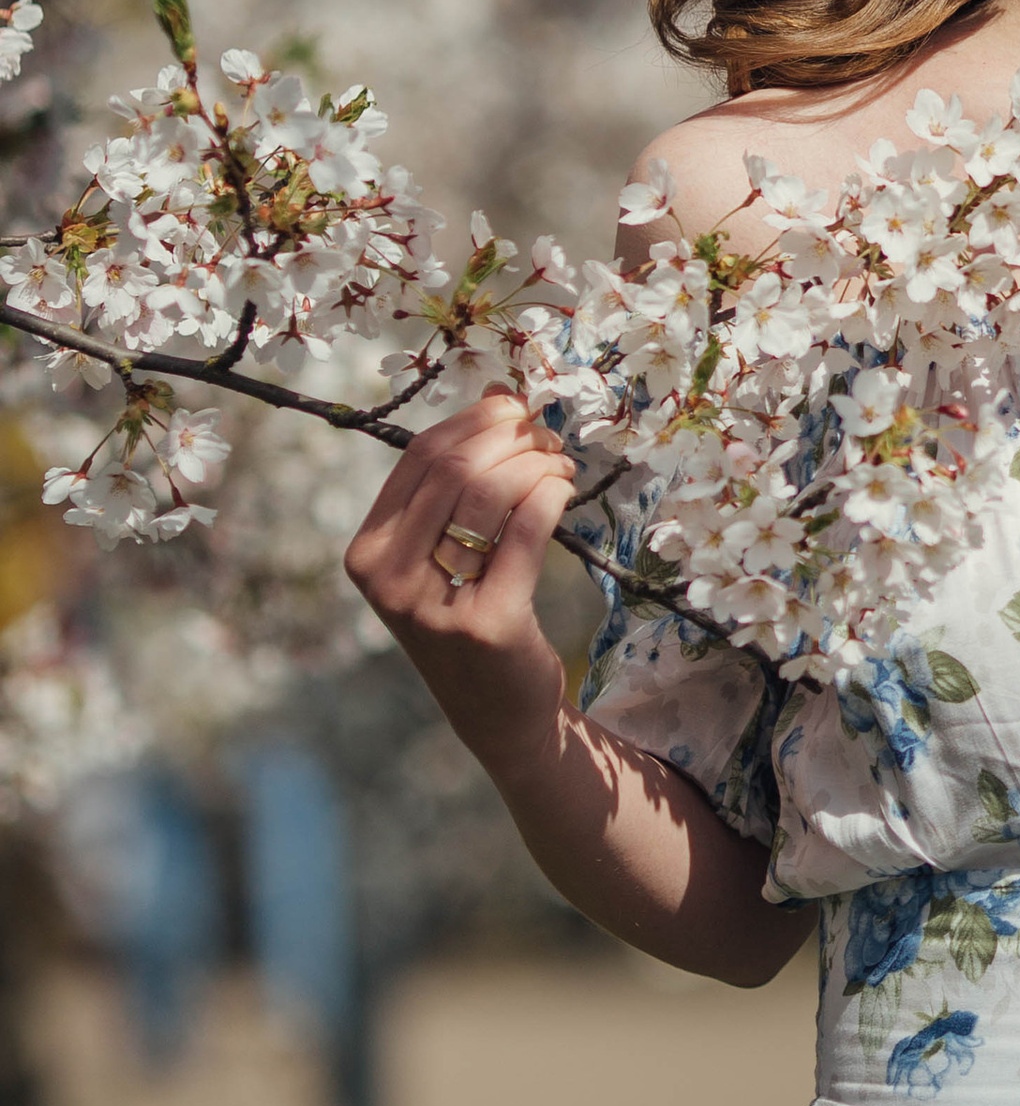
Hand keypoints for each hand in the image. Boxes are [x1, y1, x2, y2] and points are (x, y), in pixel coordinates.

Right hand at [345, 388, 582, 767]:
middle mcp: (386, 578)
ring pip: (491, 492)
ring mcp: (431, 605)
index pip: (421, 455)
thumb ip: (457, 483)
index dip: (476, 419)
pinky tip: (565, 490)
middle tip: (550, 438)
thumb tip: (498, 396)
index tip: (517, 409)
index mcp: (367, 550)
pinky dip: (552, 494)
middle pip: (457, 467)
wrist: (496, 709)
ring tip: (562, 466)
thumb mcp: (443, 551)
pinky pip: (525, 529)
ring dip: (539, 463)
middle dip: (513, 437)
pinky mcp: (486, 622)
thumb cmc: (471, 611)